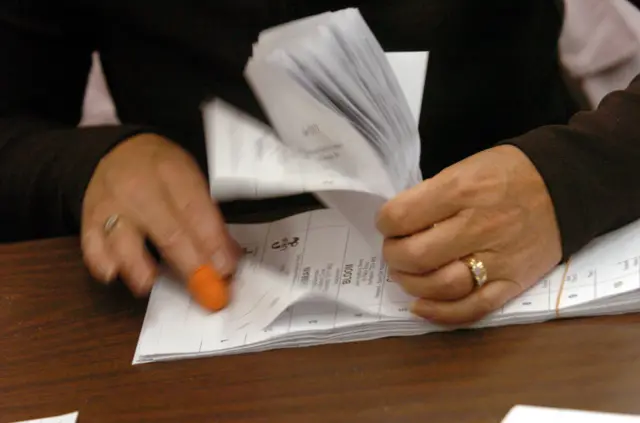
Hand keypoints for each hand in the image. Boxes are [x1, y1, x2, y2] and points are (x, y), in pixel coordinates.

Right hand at [80, 133, 240, 299]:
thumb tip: (227, 258)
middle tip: (206, 290)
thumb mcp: (192, 178)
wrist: (119, 150)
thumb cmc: (162, 170)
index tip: (226, 270)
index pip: (197, 212)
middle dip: (190, 266)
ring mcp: (111, 205)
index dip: (213, 244)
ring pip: (124, 244)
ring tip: (154, 284)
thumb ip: (209, 217)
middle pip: (168, 233)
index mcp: (173, 173)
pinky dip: (103, 265)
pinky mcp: (88, 219)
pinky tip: (116, 274)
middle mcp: (140, 189)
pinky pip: (92, 248)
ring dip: (141, 270)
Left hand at [376, 145, 561, 324]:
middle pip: (415, 255)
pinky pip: (471, 309)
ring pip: (438, 286)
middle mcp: (477, 227)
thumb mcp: (464, 167)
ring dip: (411, 284)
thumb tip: (398, 223)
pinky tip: (420, 305)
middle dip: (393, 255)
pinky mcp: (512, 283)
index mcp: (461, 191)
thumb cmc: (507, 173)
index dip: (385, 222)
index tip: (388, 223)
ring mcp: (497, 259)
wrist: (565, 186)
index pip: (401, 216)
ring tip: (408, 273)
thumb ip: (430, 195)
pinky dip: (439, 313)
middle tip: (396, 250)